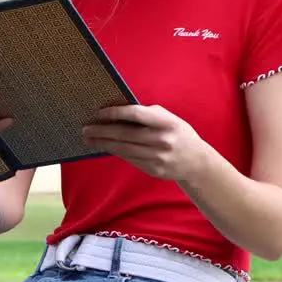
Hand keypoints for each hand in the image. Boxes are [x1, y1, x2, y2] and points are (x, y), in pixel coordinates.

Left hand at [81, 104, 214, 182]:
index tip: (99, 113)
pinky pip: (129, 159)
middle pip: (125, 134)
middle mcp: (162, 140)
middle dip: (102, 131)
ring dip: (103, 143)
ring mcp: (158, 157)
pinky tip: (105, 147)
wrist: (196, 162)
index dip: (115, 113)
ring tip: (89, 138)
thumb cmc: (178, 134)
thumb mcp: (169, 118)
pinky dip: (115, 152)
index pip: (135, 114)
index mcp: (166, 122)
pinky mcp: (153, 169)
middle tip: (86, 128)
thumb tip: (118, 111)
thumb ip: (147, 114)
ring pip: (124, 149)